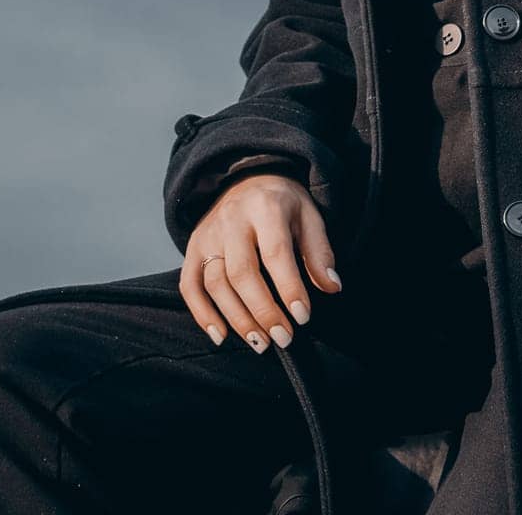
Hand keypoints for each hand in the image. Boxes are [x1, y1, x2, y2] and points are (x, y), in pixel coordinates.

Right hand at [179, 171, 341, 353]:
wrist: (247, 177)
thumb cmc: (283, 204)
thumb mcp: (309, 216)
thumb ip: (319, 251)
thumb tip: (332, 286)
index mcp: (266, 206)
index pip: (275, 252)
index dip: (289, 288)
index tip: (303, 317)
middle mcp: (232, 219)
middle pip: (241, 272)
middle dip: (263, 311)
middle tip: (284, 338)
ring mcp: (208, 233)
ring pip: (215, 283)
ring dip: (237, 319)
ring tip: (261, 343)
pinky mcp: (193, 247)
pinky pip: (190, 284)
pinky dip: (201, 313)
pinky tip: (221, 335)